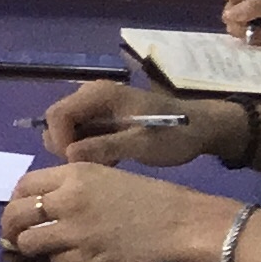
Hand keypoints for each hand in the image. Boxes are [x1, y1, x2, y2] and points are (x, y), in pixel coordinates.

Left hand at [1, 158, 234, 261]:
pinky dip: (57, 261)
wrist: (185, 223)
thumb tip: (43, 202)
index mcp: (73, 174)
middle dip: (10, 226)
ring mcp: (75, 232)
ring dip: (30, 246)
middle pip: (16, 214)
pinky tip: (68, 258)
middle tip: (13, 234)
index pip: (23, 185)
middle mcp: (67, 201)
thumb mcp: (107, 177)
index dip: (17, 199)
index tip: (21, 209)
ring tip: (37, 248)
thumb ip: (71, 186)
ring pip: (28, 242)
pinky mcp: (88, 260)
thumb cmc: (153, 197)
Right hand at [46, 81, 221, 167]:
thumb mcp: (143, 144)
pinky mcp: (102, 118)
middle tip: (92, 166)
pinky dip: (89, 150)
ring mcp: (95, 107)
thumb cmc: (176, 134)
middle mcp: (91, 96)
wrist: (203, 129)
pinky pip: (81, 134)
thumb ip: (105, 147)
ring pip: (67, 130)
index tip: (77, 163)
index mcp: (98, 94)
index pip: (57, 114)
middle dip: (67, 147)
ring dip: (78, 150)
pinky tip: (110, 159)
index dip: (60, 140)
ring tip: (105, 163)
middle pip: (57, 122)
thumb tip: (69, 155)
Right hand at [225, 0, 260, 45]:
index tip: (247, 8)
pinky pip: (242, 35)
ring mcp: (248, 13)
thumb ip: (255, 7)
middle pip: (228, 9)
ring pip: (233, 24)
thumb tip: (229, 14)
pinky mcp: (252, 28)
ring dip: (251, 32)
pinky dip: (255, 38)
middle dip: (244, 21)